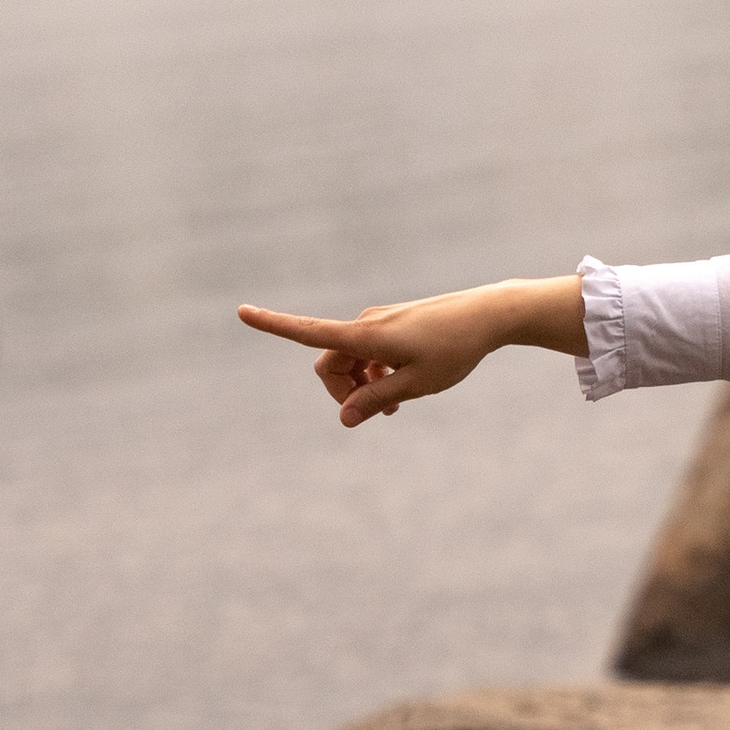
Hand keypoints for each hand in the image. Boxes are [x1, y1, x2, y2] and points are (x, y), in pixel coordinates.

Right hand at [237, 278, 581, 427]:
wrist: (488, 315)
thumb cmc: (454, 350)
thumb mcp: (416, 384)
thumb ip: (376, 400)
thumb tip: (344, 418)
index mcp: (365, 336)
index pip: (308, 332)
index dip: (273, 325)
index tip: (241, 311)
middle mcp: (365, 324)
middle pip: (330, 364)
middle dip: (344, 393)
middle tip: (381, 415)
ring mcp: (378, 322)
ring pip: (350, 361)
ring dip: (362, 386)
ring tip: (397, 406)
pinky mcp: (391, 324)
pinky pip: (367, 353)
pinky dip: (375, 372)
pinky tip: (402, 387)